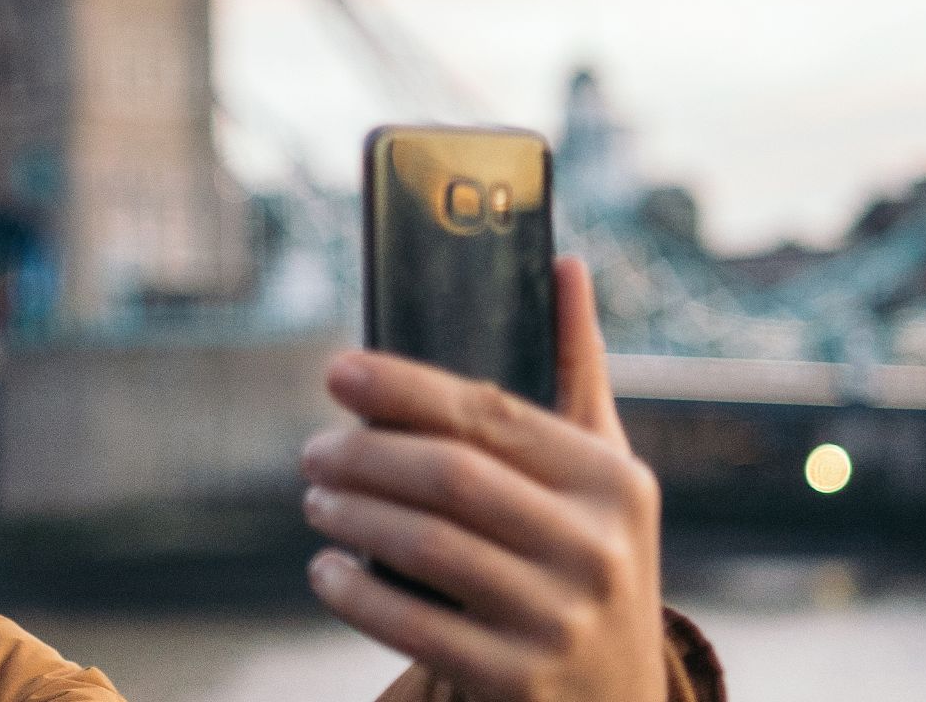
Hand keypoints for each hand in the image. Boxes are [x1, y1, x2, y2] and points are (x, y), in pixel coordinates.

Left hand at [302, 255, 666, 701]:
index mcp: (613, 481)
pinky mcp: (519, 680)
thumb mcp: (603, 479)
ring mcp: (560, 620)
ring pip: (425, 546)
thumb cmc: (589, 565)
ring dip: (351, 516)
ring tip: (317, 501)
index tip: (338, 371)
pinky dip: (355, 593)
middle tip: (313, 451)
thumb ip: (578, 375)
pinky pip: (412, 624)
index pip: (492, 415)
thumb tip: (563, 264)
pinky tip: (328, 572)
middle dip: (364, 456)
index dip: (405, 387)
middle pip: (450, 477)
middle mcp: (596, 548)